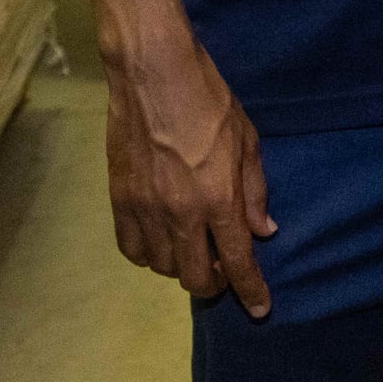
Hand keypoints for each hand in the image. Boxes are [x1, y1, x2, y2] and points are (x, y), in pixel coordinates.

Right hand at [104, 39, 275, 316]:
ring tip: (191, 250)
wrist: (152, 72)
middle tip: (222, 271)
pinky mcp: (119, 199)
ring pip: (163, 267)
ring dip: (181, 267)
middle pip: (196, 278)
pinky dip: (148, 255)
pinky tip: (159, 241)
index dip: (251, 291)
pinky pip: (131, 249)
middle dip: (215, 284)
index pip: (237, 262)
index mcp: (218, 199)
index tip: (260, 309)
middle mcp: (180, 213)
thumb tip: (263, 231)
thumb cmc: (208, 99)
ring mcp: (145, 209)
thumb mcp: (247, 140)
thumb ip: (254, 191)